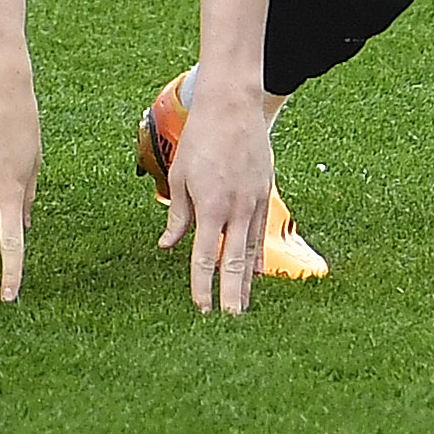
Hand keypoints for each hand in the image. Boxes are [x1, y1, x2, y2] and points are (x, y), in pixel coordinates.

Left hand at [157, 75, 279, 314]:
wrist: (232, 111)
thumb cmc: (199, 142)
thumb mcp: (179, 178)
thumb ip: (178, 216)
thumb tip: (168, 246)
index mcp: (210, 206)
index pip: (204, 256)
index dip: (202, 285)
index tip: (201, 308)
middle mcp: (236, 210)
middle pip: (233, 262)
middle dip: (232, 294)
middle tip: (231, 322)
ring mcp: (254, 204)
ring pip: (251, 252)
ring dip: (246, 281)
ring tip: (243, 307)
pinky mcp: (265, 197)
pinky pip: (261, 235)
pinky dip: (258, 257)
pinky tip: (256, 274)